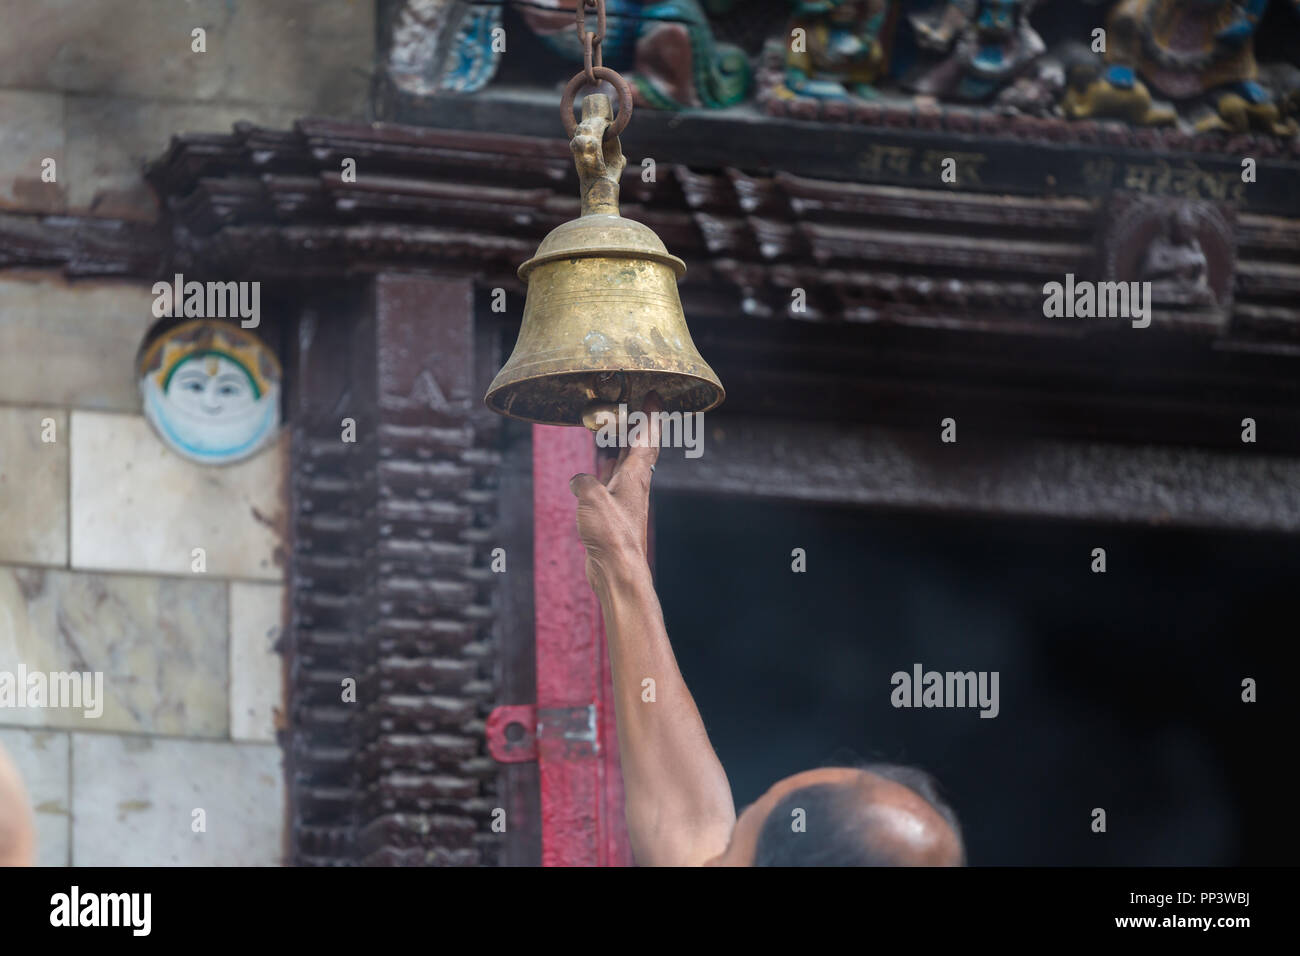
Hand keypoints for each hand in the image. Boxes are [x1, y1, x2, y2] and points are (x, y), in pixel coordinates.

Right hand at [570, 393, 661, 591]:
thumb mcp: (591, 498)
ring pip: (625, 467)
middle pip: (639, 449)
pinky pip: (611, 485)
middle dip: (638, 426)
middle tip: (634, 408)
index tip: (655, 395)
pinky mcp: (614, 516)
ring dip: (621, 448)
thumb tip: (580, 481)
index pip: (647, 437)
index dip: (651, 415)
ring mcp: (624, 501)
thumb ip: (584, 482)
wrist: (618, 571)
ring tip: (615, 434)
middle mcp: (634, 486)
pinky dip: (606, 472)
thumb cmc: (611, 535)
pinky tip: (598, 471)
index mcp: (635, 476)